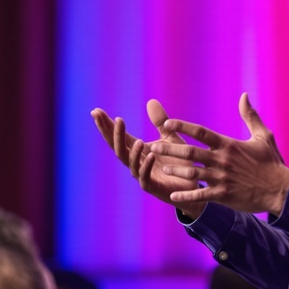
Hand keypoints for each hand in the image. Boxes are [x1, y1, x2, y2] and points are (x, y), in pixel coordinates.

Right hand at [91, 99, 204, 215]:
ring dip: (133, 151)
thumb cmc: (179, 161)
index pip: (118, 135)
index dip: (106, 125)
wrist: (192, 184)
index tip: (95, 111)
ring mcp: (142, 175)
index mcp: (137, 149)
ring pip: (130, 162)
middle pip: (118, 147)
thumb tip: (150, 101)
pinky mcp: (152, 187)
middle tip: (111, 119)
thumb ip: (160, 122)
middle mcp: (136, 161)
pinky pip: (145, 177)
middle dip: (111, 134)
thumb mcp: (170, 137)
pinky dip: (147, 166)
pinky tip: (151, 155)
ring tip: (139, 141)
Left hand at [157, 93, 288, 215]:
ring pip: (192, 173)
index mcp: (228, 145)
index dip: (183, 127)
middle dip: (170, 149)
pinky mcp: (223, 195)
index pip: (201, 132)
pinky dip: (186, 196)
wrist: (280, 189)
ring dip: (175, 170)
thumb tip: (244, 95)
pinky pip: (201, 195)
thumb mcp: (263, 136)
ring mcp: (221, 179)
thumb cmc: (271, 162)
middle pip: (191, 152)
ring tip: (161, 167)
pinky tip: (173, 195)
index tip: (167, 124)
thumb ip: (250, 116)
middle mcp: (222, 160)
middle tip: (152, 146)